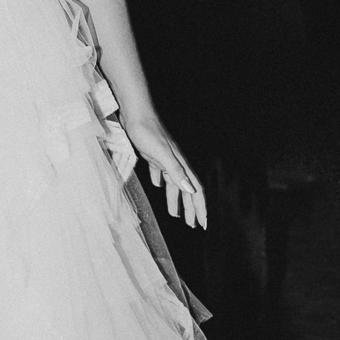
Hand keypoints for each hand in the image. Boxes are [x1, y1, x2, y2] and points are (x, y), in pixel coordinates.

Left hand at [122, 113, 206, 229]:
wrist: (135, 114)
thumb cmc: (148, 132)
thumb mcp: (162, 154)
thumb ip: (176, 172)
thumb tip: (190, 190)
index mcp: (180, 165)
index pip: (195, 191)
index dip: (200, 208)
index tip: (204, 223)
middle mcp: (175, 163)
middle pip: (186, 190)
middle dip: (191, 209)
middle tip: (192, 225)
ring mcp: (164, 159)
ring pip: (173, 184)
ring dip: (176, 200)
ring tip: (175, 214)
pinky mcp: (152, 155)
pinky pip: (160, 172)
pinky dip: (161, 181)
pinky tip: (158, 185)